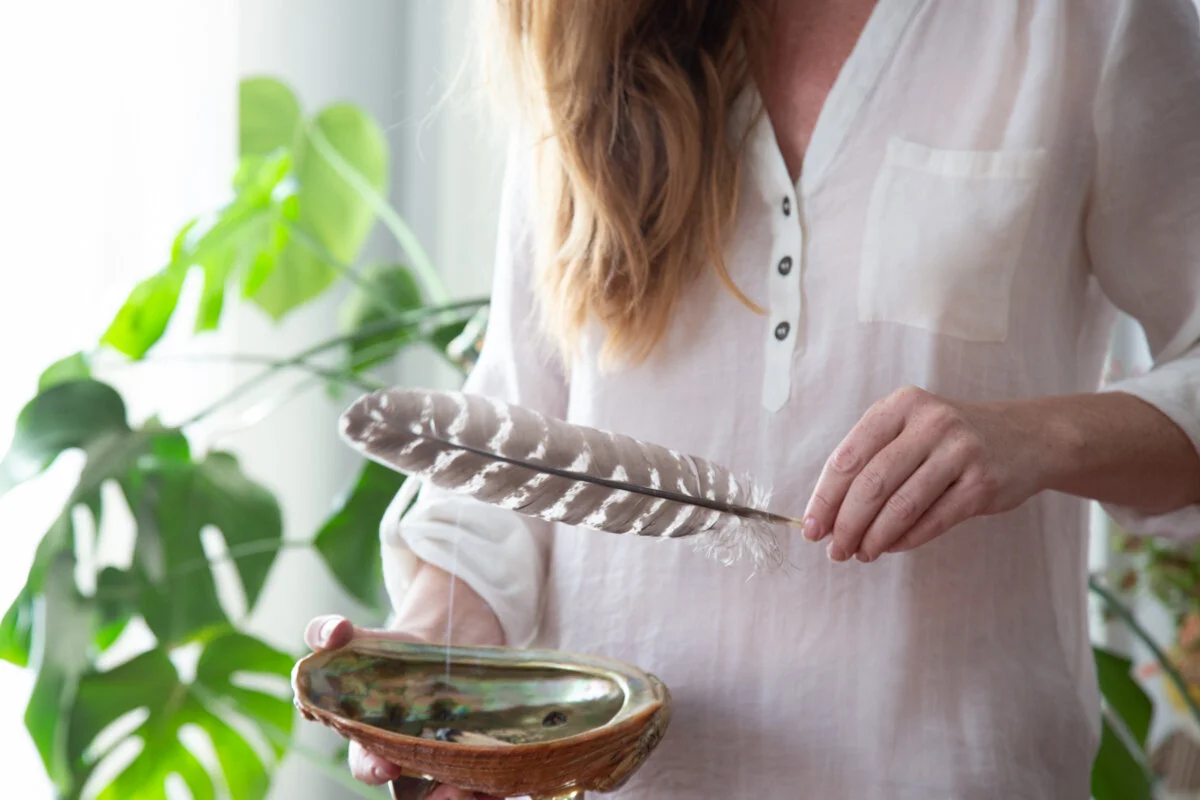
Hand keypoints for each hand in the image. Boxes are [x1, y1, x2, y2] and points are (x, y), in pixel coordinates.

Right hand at [304, 615, 501, 799]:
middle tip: (449, 794)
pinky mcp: (473, 756)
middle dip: (430, 799)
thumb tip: (333, 632)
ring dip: (460, 798)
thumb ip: (329, 632)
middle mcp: (404, 757)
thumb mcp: (359, 639)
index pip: (366, 763)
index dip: (373, 768)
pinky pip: (481, 786)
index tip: (387, 766)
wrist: (441, 643)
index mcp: (369, 737)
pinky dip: (491, 792)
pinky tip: (504, 786)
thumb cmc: (391, 650)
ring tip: (475, 793)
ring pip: (447, 794)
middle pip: (413, 793)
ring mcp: (440, 760)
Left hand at [802, 386, 1050, 562]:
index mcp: (901, 405)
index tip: (811, 528)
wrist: (1027, 437)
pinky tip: (890, 547)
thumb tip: (827, 516)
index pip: (848, 457)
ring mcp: (960, 451)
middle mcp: (931, 423)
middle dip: (846, 524)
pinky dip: (905, 540)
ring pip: (901, 506)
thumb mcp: (910, 430)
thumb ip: (870, 462)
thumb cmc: (949, 439)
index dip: (825, 498)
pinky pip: (933, 520)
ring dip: (873, 538)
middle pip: (871, 484)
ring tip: (859, 554)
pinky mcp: (982, 483)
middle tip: (834, 550)